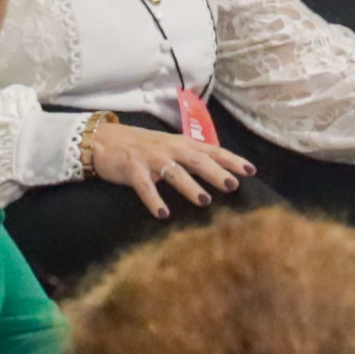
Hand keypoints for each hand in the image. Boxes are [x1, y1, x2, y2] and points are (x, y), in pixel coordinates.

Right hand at [79, 109, 251, 212]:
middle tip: (232, 186)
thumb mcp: (169, 147)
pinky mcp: (132, 169)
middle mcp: (169, 149)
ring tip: (204, 201)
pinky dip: (153, 199)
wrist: (103, 140)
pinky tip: (162, 213)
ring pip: (174, 172)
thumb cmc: (141, 146)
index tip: (251, 170)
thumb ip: (192, 157)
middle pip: (197, 160)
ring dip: (190, 186)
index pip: (212, 150)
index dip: (231, 159)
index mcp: (181, 144)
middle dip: (216, 172)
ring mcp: (151, 159)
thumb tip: (220, 172)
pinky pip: (144, 186)